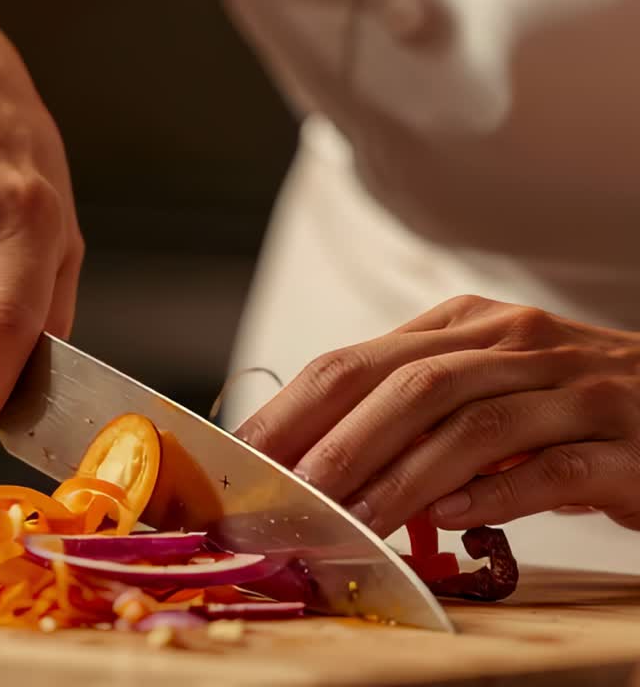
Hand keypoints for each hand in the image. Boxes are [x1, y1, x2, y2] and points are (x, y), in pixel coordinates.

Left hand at [235, 294, 639, 536]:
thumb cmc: (570, 400)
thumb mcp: (488, 382)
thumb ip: (417, 405)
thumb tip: (316, 453)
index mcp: (471, 323)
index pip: (361, 359)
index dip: (295, 408)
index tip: (245, 459)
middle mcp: (518, 343)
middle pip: (410, 384)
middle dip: (336, 443)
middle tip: (285, 499)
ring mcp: (573, 389)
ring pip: (472, 426)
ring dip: (401, 480)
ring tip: (351, 524)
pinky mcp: (624, 443)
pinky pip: (551, 468)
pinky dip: (497, 495)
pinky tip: (455, 521)